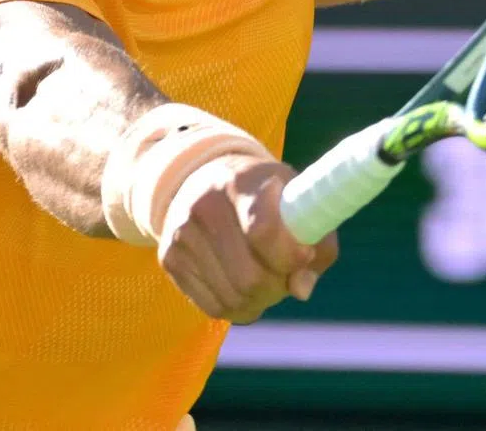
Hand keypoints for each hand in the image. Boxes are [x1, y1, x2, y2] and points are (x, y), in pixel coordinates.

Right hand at [157, 155, 338, 324]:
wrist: (205, 178)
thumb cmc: (265, 195)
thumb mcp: (297, 202)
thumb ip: (316, 244)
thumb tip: (300, 289)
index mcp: (242, 182)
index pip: (264, 231)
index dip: (290, 256)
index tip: (303, 256)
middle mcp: (205, 204)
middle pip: (249, 277)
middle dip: (277, 286)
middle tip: (285, 275)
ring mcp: (183, 232)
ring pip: (233, 298)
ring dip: (259, 300)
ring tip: (265, 278)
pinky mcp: (169, 257)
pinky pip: (213, 307)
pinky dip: (237, 307)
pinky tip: (242, 285)